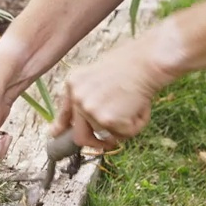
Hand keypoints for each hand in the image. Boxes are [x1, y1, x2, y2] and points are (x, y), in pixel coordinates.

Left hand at [52, 33, 167, 148]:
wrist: (147, 61)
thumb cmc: (131, 63)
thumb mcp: (102, 75)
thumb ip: (91, 94)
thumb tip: (91, 115)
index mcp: (74, 84)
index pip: (65, 114)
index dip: (61, 128)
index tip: (58, 135)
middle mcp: (77, 98)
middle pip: (80, 135)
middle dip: (94, 143)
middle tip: (108, 143)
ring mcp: (90, 110)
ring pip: (107, 135)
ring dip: (123, 127)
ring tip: (136, 106)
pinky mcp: (107, 120)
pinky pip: (124, 134)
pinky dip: (135, 126)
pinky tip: (141, 108)